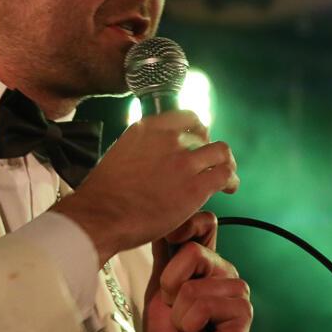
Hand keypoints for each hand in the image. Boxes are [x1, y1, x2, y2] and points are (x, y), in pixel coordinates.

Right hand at [54, 111, 237, 263]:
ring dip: (225, 163)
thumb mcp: (120, 152)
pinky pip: (225, 176)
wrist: (101, 215)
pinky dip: (231, 181)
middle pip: (204, 135)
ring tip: (225, 175)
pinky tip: (228, 189)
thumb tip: (151, 155)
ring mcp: (184, 162)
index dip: (197, 129)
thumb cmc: (104, 193)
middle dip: (208, 150)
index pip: (186, 117)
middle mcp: (169, 139)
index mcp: (148, 128)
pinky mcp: (195, 186)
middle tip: (207, 165)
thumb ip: (142, 147)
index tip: (198, 140)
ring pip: (221, 152)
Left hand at [143, 224, 251, 331]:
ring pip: (194, 286)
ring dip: (180, 314)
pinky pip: (205, 306)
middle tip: (175, 309)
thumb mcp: (157, 293)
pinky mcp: (242, 310)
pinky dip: (191, 325)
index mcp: (203, 261)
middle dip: (170, 286)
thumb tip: (161, 224)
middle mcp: (222, 270)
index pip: (204, 223)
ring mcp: (235, 289)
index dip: (186, 225)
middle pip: (193, 251)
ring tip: (188, 327)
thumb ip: (164, 259)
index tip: (170, 240)